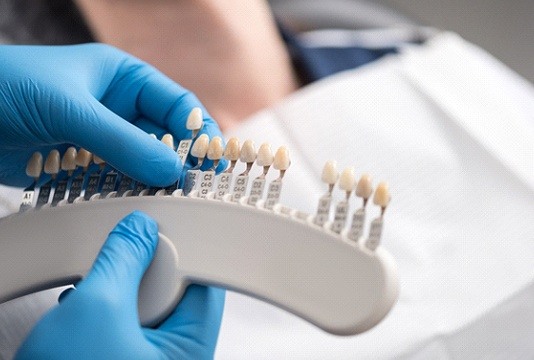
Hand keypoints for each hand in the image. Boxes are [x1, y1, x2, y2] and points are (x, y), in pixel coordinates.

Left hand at [0, 44, 224, 186]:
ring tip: (166, 200)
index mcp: (123, 78)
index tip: (213, 159)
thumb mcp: (71, 109)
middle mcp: (117, 108)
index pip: (176, 104)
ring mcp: (101, 138)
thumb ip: (123, 142)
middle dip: (178, 161)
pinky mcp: (83, 164)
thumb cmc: (5, 86)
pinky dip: (126, 193)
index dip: (198, 131)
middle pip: (164, 138)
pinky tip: (133, 203)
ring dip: (152, 181)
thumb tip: (169, 170)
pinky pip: (116, 180)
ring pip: (142, 163)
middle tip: (193, 187)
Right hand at [15, 211, 224, 359]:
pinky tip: (85, 313)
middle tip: (118, 270)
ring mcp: (149, 358)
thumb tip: (138, 230)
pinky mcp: (125, 357)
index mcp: (190, 350)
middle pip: (174, 289)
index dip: (180, 251)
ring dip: (116, 292)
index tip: (156, 233)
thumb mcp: (96, 311)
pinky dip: (105, 310)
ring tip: (93, 297)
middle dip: (141, 274)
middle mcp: (176, 356)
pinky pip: (126, 321)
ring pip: (145, 303)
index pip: (204, 281)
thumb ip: (122, 260)